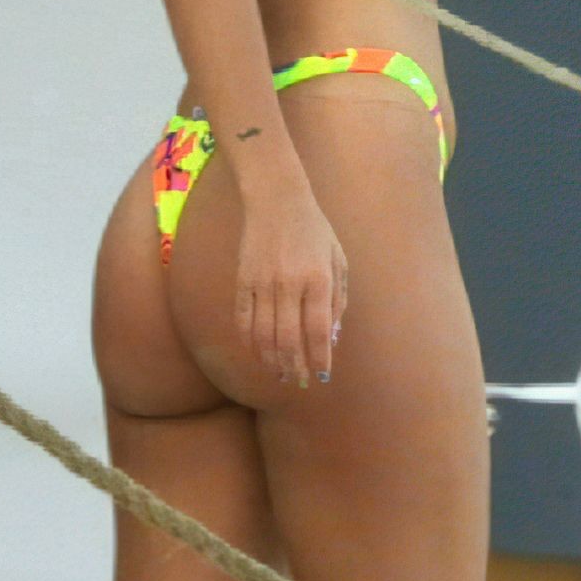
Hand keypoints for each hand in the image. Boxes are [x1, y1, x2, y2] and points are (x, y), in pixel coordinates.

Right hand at [236, 185, 347, 387]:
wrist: (276, 198)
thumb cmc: (314, 230)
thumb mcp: (337, 259)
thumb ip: (338, 298)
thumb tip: (332, 337)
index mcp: (318, 279)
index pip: (318, 331)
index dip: (320, 358)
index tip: (322, 376)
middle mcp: (290, 283)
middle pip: (288, 339)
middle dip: (294, 366)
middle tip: (298, 381)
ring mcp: (262, 282)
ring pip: (263, 334)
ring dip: (271, 360)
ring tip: (278, 373)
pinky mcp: (242, 279)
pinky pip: (242, 319)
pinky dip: (248, 341)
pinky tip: (256, 352)